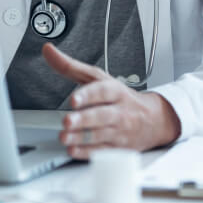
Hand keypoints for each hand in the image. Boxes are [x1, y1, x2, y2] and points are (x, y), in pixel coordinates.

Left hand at [42, 44, 180, 158]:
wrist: (154, 119)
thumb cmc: (120, 96)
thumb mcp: (97, 77)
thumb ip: (70, 66)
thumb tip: (48, 50)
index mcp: (114, 90)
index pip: (101, 91)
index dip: (87, 95)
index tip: (73, 99)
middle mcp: (118, 111)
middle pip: (100, 115)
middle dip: (83, 119)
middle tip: (67, 121)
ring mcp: (119, 131)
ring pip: (100, 135)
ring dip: (80, 138)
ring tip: (64, 137)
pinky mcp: (118, 148)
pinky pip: (103, 152)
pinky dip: (87, 153)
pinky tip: (73, 150)